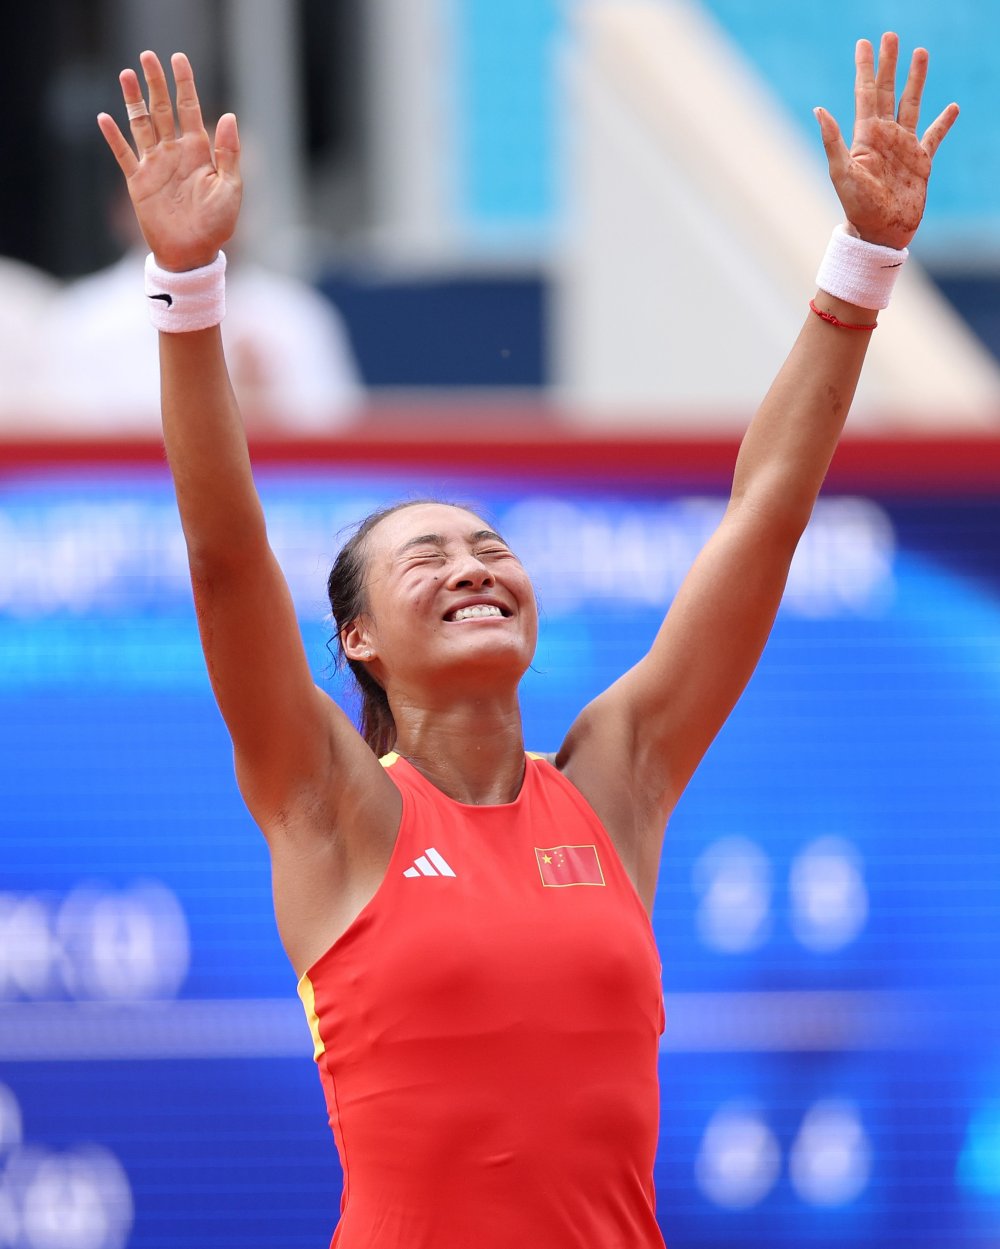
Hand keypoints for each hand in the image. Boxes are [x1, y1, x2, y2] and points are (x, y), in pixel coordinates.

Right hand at [97, 51, 241, 271]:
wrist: (193, 254)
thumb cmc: (217, 225)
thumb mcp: (230, 189)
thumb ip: (229, 154)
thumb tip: (229, 116)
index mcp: (198, 151)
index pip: (190, 109)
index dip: (184, 84)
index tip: (178, 59)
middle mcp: (175, 153)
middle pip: (162, 110)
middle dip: (156, 83)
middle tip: (147, 56)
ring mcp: (155, 165)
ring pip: (141, 124)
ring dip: (133, 100)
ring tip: (125, 74)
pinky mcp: (138, 182)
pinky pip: (123, 155)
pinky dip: (114, 137)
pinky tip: (106, 118)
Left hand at [815, 32, 957, 249]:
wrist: (879, 234)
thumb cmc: (857, 207)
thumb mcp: (841, 173)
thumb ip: (833, 141)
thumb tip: (819, 109)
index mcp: (865, 136)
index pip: (865, 93)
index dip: (865, 68)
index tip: (864, 43)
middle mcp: (884, 137)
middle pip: (887, 91)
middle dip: (888, 64)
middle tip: (890, 36)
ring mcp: (903, 147)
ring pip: (912, 104)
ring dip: (916, 79)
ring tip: (921, 53)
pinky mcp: (921, 162)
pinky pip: (935, 137)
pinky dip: (944, 122)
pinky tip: (952, 107)